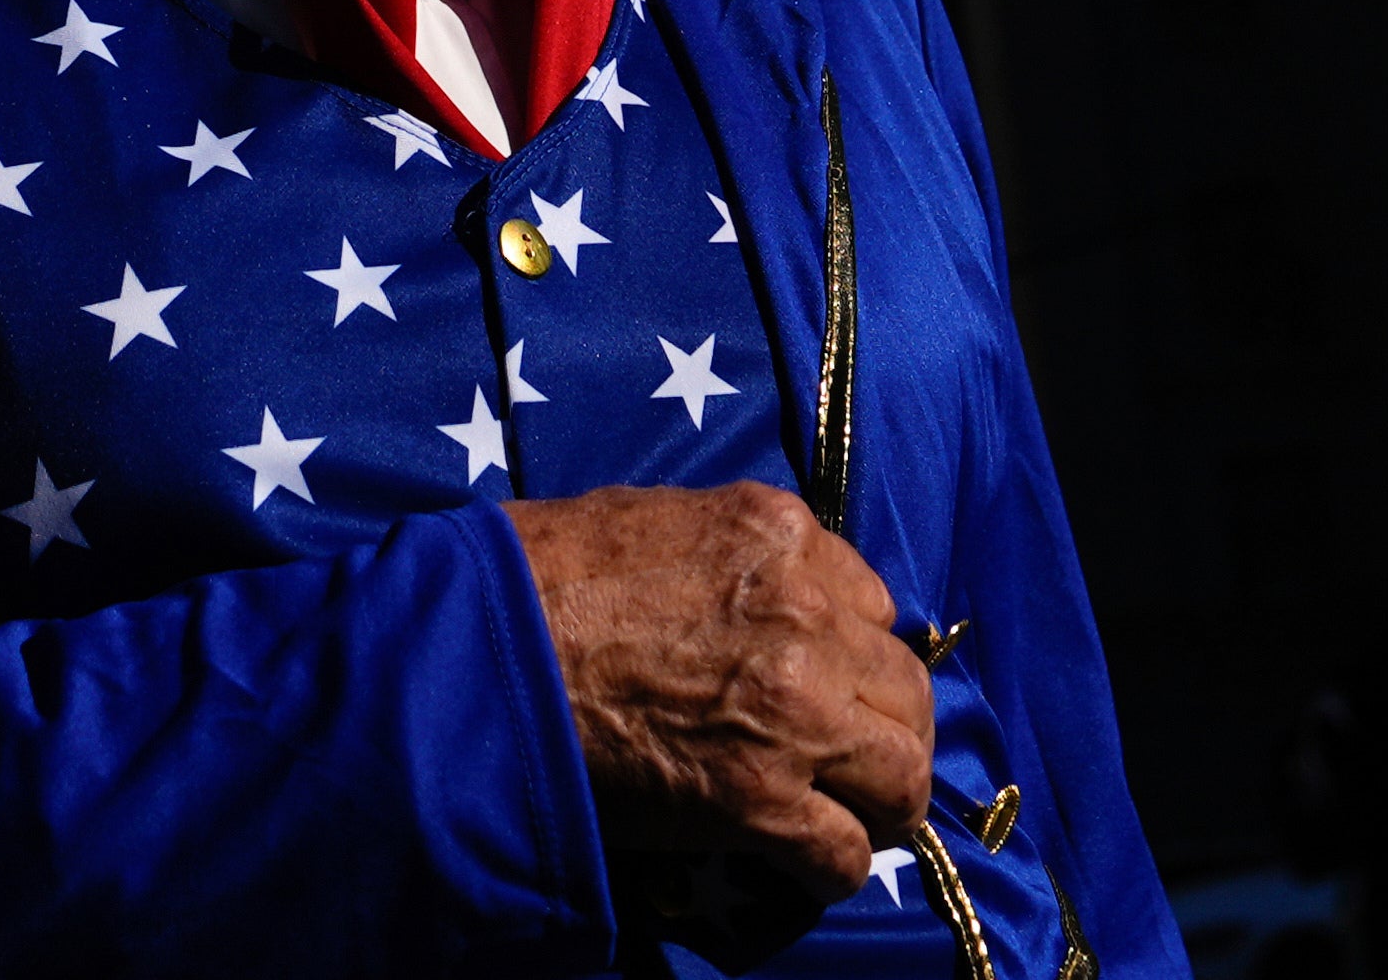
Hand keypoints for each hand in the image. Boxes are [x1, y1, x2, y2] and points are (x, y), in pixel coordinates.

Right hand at [503, 482, 932, 900]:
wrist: (481, 649)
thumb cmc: (541, 576)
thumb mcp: (655, 521)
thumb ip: (735, 556)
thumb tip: (760, 598)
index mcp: (780, 535)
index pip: (873, 603)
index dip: (854, 650)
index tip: (832, 680)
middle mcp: (808, 616)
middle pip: (906, 689)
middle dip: (886, 727)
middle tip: (856, 758)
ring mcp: (795, 711)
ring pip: (903, 775)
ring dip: (881, 800)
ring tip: (852, 816)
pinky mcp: (761, 799)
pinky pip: (846, 853)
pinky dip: (835, 867)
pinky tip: (804, 864)